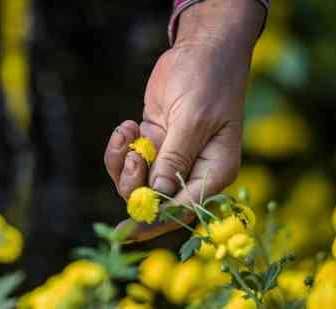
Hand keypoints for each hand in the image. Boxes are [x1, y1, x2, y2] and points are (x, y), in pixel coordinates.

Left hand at [105, 0, 264, 240]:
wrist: (202, 49)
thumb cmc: (207, 80)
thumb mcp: (192, 118)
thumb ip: (175, 157)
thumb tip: (156, 194)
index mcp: (214, 171)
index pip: (182, 210)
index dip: (152, 223)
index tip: (124, 232)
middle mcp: (193, 171)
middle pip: (155, 202)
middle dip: (134, 188)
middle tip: (130, 159)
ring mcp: (171, 159)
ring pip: (138, 184)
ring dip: (124, 165)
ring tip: (128, 133)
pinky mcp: (154, 145)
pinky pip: (130, 162)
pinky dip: (121, 149)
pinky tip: (127, 126)